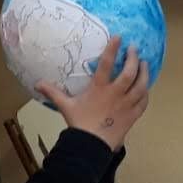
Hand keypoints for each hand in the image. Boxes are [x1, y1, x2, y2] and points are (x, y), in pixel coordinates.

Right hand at [39, 36, 150, 150]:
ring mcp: (126, 105)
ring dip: (144, 73)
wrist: (92, 146)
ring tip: (145, 64)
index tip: (119, 37)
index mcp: (99, 89)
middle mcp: (115, 94)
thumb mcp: (66, 106)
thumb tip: (37, 83)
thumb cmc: (79, 124)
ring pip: (141, 86)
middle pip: (130, 73)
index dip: (113, 49)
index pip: (106, 64)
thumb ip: (53, 92)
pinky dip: (146, 93)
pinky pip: (143, 102)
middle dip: (133, 59)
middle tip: (134, 49)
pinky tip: (146, 88)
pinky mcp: (133, 116)